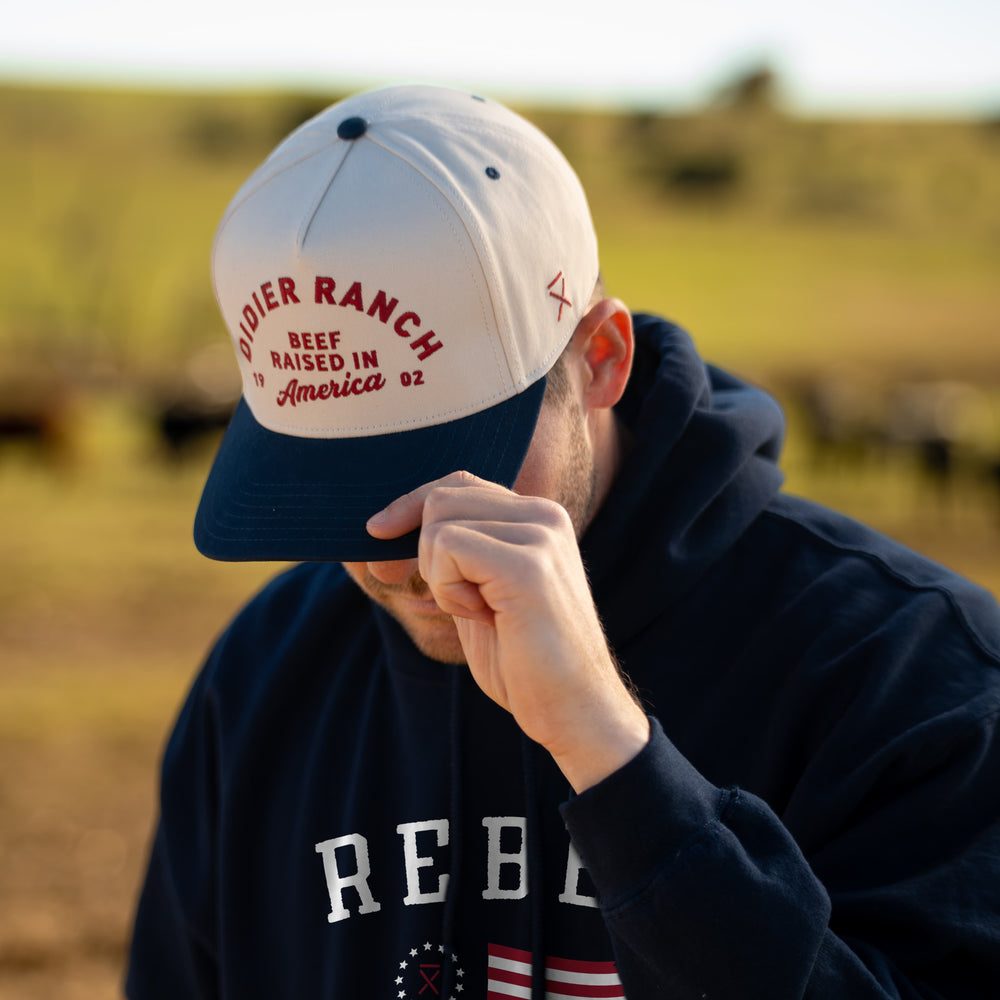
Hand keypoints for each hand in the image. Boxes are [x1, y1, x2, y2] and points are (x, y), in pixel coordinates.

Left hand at [367, 471, 648, 790]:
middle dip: (421, 551)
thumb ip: (454, 554)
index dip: (410, 507)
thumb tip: (381, 528)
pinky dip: (447, 588)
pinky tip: (482, 615)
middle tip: (452, 601)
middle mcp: (543, 515)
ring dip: (439, 577)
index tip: (377, 535)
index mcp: (537, 517)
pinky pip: (449, 547)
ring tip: (481, 612)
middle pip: (441, 498)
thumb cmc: (524, 661)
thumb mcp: (480, 593)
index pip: (457, 484)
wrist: (573, 709)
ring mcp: (539, 535)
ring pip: (439, 524)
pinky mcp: (528, 564)